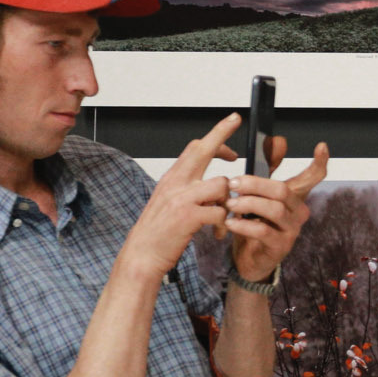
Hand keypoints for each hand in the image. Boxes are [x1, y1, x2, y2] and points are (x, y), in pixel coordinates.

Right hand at [118, 113, 241, 280]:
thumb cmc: (157, 232)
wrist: (141, 256)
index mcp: (172, 179)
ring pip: (220, 183)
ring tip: (224, 217)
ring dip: (229, 200)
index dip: (214, 136)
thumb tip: (207, 180)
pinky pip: (220, 211)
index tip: (229, 125)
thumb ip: (186, 188)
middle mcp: (175, 183)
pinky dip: (224, 223)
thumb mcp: (168, 202)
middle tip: (236, 120)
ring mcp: (181, 198)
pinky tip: (219, 233)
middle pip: (202, 149)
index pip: (193, 148)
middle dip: (221, 133)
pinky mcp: (188, 217)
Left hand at [225, 138, 331, 282]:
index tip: (322, 146)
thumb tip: (277, 141)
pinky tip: (231, 223)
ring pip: (274, 209)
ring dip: (248, 204)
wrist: (249, 259)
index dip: (320, 162)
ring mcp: (291, 229)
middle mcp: (298, 211)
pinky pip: (263, 231)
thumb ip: (266, 169)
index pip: (313, 177)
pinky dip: (244, 225)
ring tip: (230, 204)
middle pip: (282, 190)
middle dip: (256, 184)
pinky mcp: (280, 245)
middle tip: (233, 183)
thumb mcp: (258, 195)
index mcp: (294, 196)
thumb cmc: (254, 224)